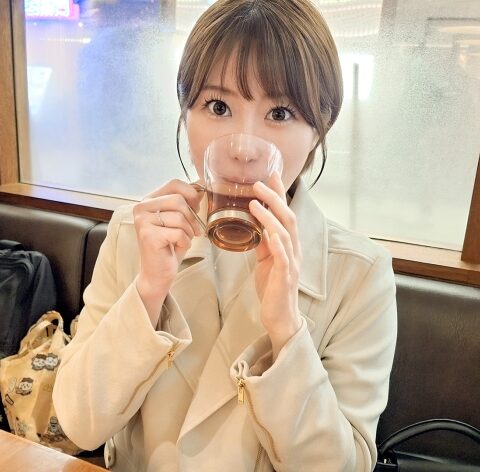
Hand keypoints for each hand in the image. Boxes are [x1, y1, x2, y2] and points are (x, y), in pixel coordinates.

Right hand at [133, 180, 202, 322]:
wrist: (157, 273)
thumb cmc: (169, 246)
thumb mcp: (180, 221)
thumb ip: (187, 204)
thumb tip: (201, 188)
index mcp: (149, 200)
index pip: (174, 184)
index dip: (191, 194)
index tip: (196, 208)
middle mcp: (141, 208)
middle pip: (178, 200)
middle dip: (192, 217)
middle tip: (195, 230)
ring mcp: (142, 222)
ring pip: (179, 217)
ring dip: (189, 231)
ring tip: (183, 240)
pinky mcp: (148, 236)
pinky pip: (178, 233)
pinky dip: (185, 241)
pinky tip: (177, 247)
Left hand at [249, 172, 301, 359]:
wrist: (279, 317)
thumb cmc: (272, 287)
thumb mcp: (265, 259)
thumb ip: (263, 241)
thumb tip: (254, 223)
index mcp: (289, 244)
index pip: (285, 214)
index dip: (279, 194)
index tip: (271, 174)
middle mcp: (294, 250)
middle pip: (288, 218)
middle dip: (274, 198)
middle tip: (258, 182)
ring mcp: (291, 263)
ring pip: (285, 234)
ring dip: (270, 216)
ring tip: (254, 202)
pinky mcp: (285, 278)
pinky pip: (283, 258)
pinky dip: (276, 244)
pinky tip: (268, 233)